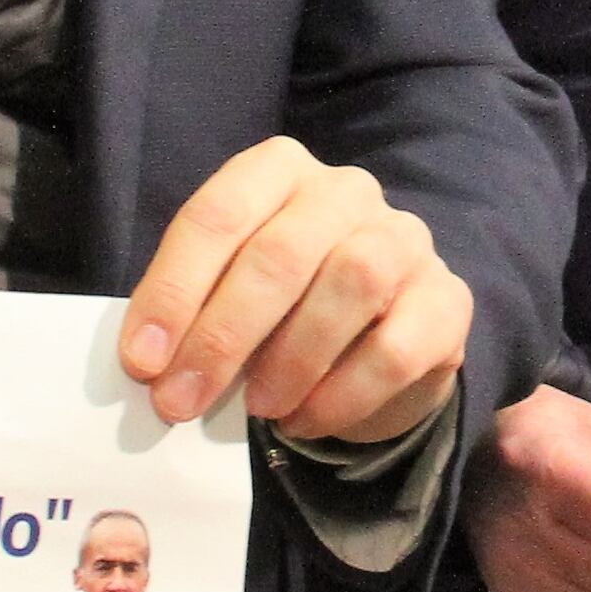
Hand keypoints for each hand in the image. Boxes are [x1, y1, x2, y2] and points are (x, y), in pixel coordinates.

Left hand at [116, 138, 466, 444]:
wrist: (379, 336)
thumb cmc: (284, 307)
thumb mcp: (228, 293)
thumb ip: (191, 314)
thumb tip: (151, 366)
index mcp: (277, 170)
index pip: (218, 216)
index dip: (173, 290)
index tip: (142, 361)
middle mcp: (345, 191)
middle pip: (281, 253)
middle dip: (222, 336)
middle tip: (180, 402)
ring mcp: (404, 239)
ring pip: (351, 282)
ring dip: (291, 359)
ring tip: (257, 410)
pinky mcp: (448, 299)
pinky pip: (397, 346)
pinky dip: (343, 393)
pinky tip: (306, 420)